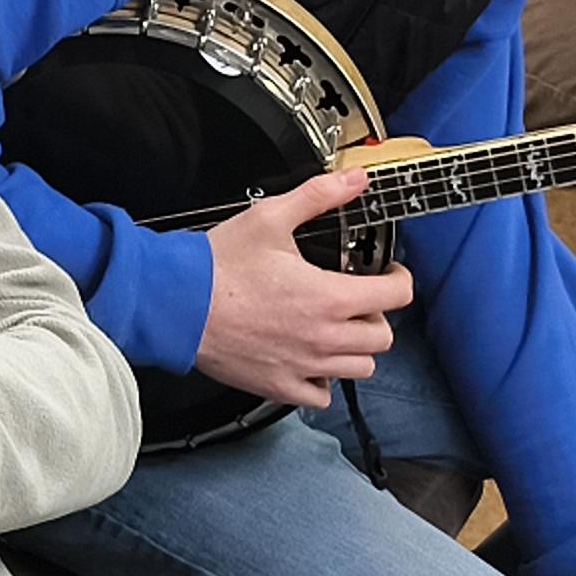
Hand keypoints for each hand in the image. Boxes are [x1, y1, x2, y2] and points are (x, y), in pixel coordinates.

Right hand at [192, 167, 410, 409]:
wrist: (177, 303)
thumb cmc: (218, 266)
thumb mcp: (271, 218)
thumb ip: (319, 196)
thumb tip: (353, 180)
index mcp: (330, 297)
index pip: (397, 295)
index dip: (399, 278)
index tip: (388, 273)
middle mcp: (324, 337)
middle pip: (382, 336)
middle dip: (377, 313)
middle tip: (359, 299)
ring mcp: (304, 365)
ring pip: (360, 368)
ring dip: (356, 347)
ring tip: (337, 328)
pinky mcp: (279, 385)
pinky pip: (322, 395)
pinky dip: (324, 380)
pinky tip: (311, 358)